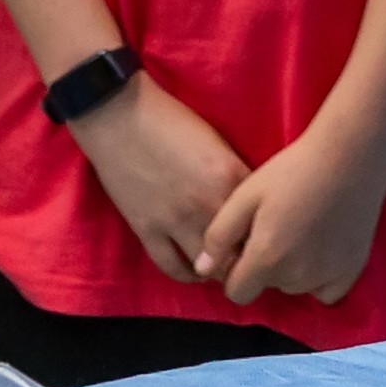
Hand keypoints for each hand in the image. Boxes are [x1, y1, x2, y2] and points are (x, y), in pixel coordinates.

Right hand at [70, 73, 247, 286]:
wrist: (116, 112)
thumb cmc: (169, 119)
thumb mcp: (216, 141)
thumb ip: (235, 175)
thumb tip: (250, 206)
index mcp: (231, 177)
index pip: (263, 221)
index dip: (268, 231)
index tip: (268, 236)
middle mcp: (208, 204)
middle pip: (242, 251)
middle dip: (248, 257)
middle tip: (250, 257)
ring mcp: (176, 221)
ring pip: (210, 267)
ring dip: (220, 270)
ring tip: (224, 266)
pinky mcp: (147, 230)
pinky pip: (173, 267)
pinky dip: (188, 274)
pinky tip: (195, 269)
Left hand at [200, 109, 385, 310]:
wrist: (347, 158)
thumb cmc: (291, 171)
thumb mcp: (245, 196)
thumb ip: (220, 236)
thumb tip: (203, 269)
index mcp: (267, 259)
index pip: (238, 293)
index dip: (234, 272)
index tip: (243, 247)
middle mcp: (298, 277)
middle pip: (268, 286)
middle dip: (264, 266)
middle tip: (274, 227)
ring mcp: (328, 276)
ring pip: (295, 287)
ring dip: (291, 270)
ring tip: (297, 230)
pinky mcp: (352, 270)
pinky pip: (326, 292)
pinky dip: (320, 278)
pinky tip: (319, 249)